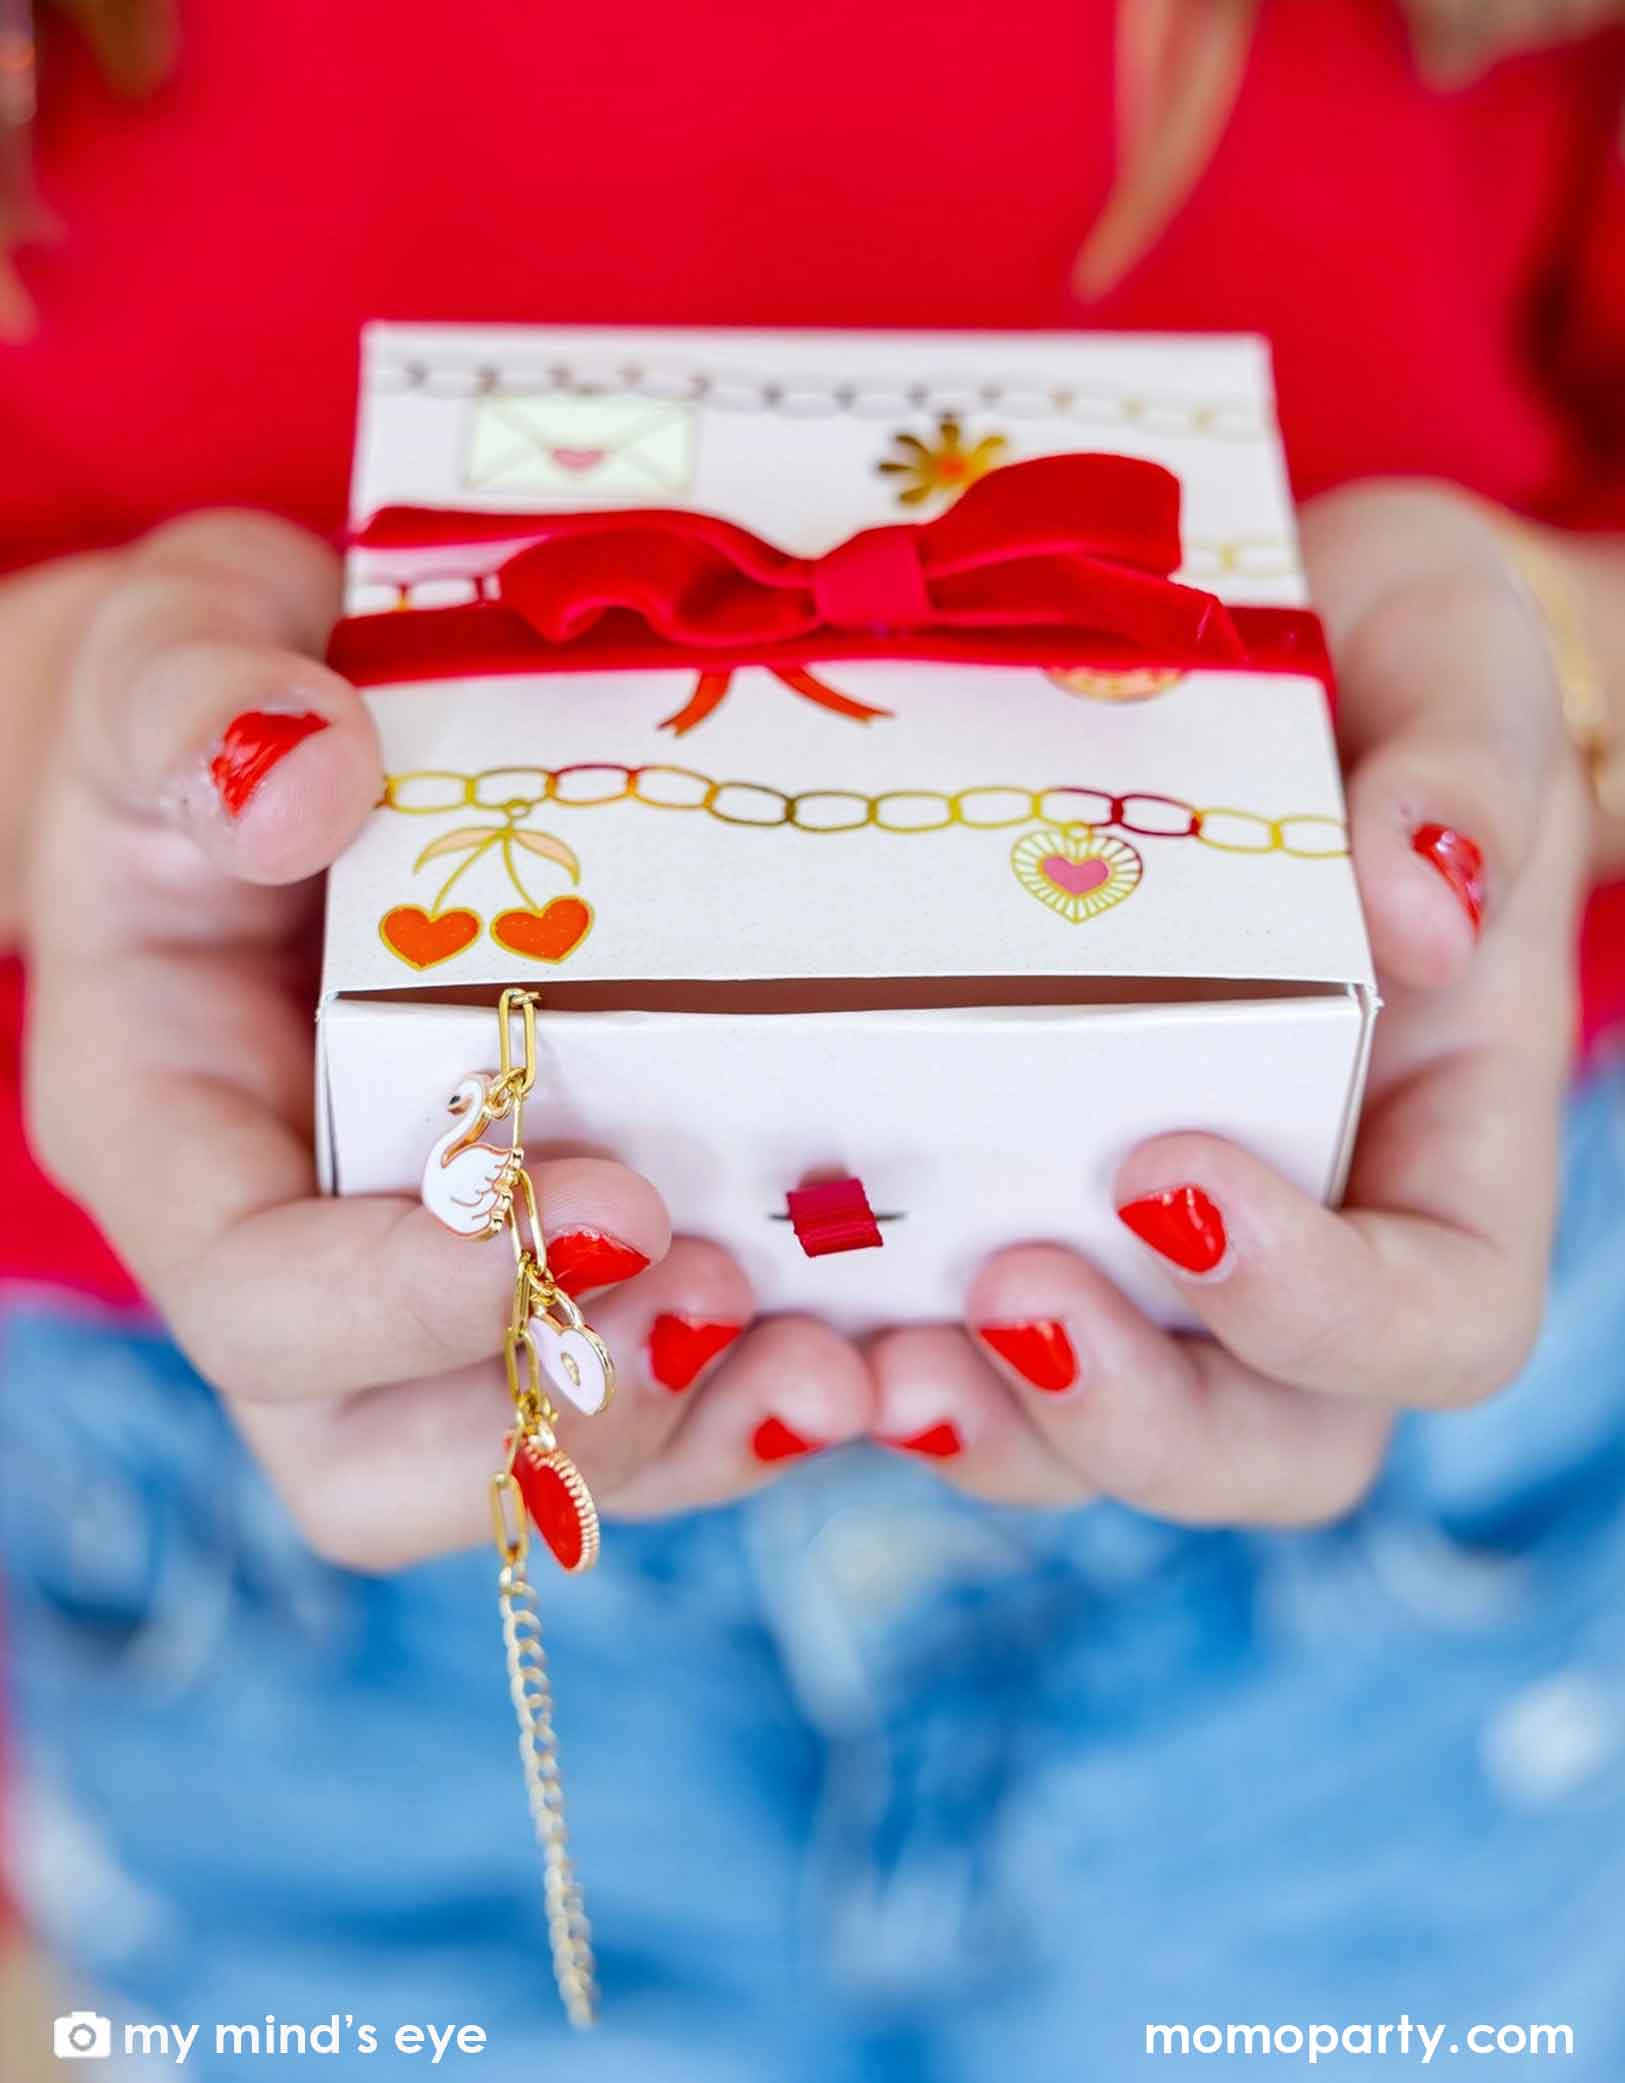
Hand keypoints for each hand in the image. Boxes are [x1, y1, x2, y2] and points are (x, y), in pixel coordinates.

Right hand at [23, 514, 870, 1569]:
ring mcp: (420, 1286)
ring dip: (686, 1435)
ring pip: (530, 1464)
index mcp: (174, 1136)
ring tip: (831, 1357)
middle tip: (721, 1287)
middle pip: (382, 1461)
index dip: (414, 1301)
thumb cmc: (218, 697)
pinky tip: (865, 1347)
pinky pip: (638, 1405)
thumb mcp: (171, 651)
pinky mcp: (543, 1268)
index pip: (258, 1303)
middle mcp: (290, 1253)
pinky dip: (748, 1404)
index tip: (601, 1199)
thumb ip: (192, 705)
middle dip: (565, 1415)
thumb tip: (298, 775)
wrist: (300, 748)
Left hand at [868, 482, 1589, 1522]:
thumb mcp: (1452, 655)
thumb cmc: (1374, 662)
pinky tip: (780, 1304)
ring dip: (986, 1430)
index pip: (1436, 1320)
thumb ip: (1469, 764)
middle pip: (1266, 1448)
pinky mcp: (1009, 1215)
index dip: (1321, 1308)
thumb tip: (1420, 912)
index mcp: (1445, 1145)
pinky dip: (873, 1359)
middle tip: (1001, 1301)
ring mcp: (1150, 1256)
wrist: (1240, 661)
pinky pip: (961, 1354)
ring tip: (863, 1358)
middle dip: (1133, 1420)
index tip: (1168, 1174)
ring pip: (1097, 1442)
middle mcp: (1304, 1240)